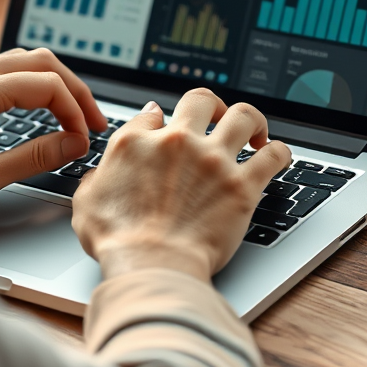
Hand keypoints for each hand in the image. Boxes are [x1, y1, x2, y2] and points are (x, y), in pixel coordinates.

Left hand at [0, 48, 106, 215]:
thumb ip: (35, 157)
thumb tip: (74, 144)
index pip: (46, 85)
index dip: (76, 111)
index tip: (85, 139)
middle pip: (39, 61)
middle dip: (73, 88)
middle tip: (93, 119)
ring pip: (20, 60)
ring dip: (51, 83)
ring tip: (71, 112)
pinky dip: (28, 83)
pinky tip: (37, 106)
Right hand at [71, 89, 291, 281]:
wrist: (152, 267)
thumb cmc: (118, 243)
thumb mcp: (87, 201)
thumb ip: (98, 175)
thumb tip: (106, 167)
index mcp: (136, 143)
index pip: (153, 113)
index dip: (161, 120)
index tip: (168, 129)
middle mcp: (177, 142)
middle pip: (202, 99)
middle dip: (211, 105)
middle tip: (217, 118)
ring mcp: (213, 161)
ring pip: (244, 116)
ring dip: (252, 120)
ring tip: (254, 131)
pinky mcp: (243, 185)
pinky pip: (273, 155)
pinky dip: (279, 152)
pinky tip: (277, 155)